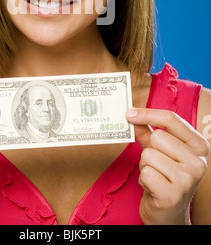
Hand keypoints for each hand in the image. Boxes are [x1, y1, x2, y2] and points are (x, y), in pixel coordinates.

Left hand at [126, 108, 209, 224]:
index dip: (148, 114)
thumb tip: (132, 114)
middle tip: (156, 166)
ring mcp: (187, 179)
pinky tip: (153, 188)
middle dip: (149, 150)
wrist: (169, 214)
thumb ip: (147, 132)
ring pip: (149, 155)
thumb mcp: (159, 151)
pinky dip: (143, 180)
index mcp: (199, 146)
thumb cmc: (164, 178)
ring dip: (145, 167)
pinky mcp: (173, 195)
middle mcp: (198, 162)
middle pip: (157, 137)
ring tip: (155, 178)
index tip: (129, 113)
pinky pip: (145, 173)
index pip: (172, 119)